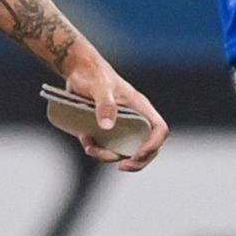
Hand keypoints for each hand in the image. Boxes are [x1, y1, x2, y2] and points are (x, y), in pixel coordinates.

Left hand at [57, 45, 169, 169]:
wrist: (77, 70)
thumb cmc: (92, 74)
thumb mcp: (99, 87)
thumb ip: (104, 105)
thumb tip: (107, 127)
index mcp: (139, 107)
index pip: (158, 129)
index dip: (153, 145)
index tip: (138, 155)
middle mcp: (134, 118)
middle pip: (146, 146)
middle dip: (136, 161)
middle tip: (122, 166)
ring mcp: (122, 125)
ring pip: (124, 150)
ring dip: (108, 155)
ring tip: (89, 147)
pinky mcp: (108, 129)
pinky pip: (108, 146)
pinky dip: (97, 149)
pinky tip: (84, 139)